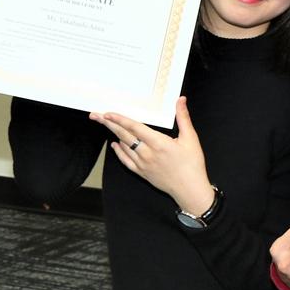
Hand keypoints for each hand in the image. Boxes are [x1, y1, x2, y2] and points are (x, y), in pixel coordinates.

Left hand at [90, 97, 212, 214]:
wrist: (189, 189)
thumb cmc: (192, 164)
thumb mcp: (191, 138)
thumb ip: (183, 117)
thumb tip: (181, 100)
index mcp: (159, 143)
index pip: (135, 128)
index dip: (120, 119)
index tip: (108, 113)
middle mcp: (147, 153)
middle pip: (124, 135)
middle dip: (109, 124)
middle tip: (96, 116)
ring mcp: (142, 164)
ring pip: (124, 147)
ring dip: (113, 135)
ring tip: (105, 125)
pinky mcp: (141, 172)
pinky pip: (126, 161)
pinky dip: (119, 152)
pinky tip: (115, 145)